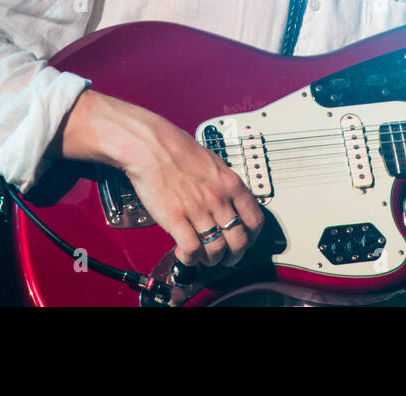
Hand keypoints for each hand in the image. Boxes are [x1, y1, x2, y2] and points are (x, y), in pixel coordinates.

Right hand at [119, 111, 264, 272]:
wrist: (150, 145)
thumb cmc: (177, 150)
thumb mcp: (213, 163)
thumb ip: (224, 186)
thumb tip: (230, 204)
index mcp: (230, 184)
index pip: (254, 220)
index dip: (251, 237)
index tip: (244, 242)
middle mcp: (218, 198)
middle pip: (238, 241)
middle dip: (233, 256)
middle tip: (225, 258)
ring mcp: (197, 209)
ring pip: (216, 249)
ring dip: (211, 260)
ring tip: (203, 257)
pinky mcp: (175, 218)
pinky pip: (192, 249)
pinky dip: (191, 258)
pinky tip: (186, 255)